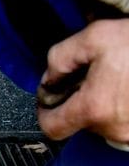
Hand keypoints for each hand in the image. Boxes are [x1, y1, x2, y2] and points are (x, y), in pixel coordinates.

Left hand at [37, 19, 128, 143]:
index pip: (52, 128)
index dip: (44, 113)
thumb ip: (61, 58)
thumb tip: (49, 78)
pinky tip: (128, 88)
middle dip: (78, 100)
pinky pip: (122, 123)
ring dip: (102, 104)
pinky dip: (120, 108)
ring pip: (102, 122)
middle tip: (91, 76)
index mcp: (93, 108)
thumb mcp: (96, 37)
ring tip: (117, 79)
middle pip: (78, 122)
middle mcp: (112, 128)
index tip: (49, 99)